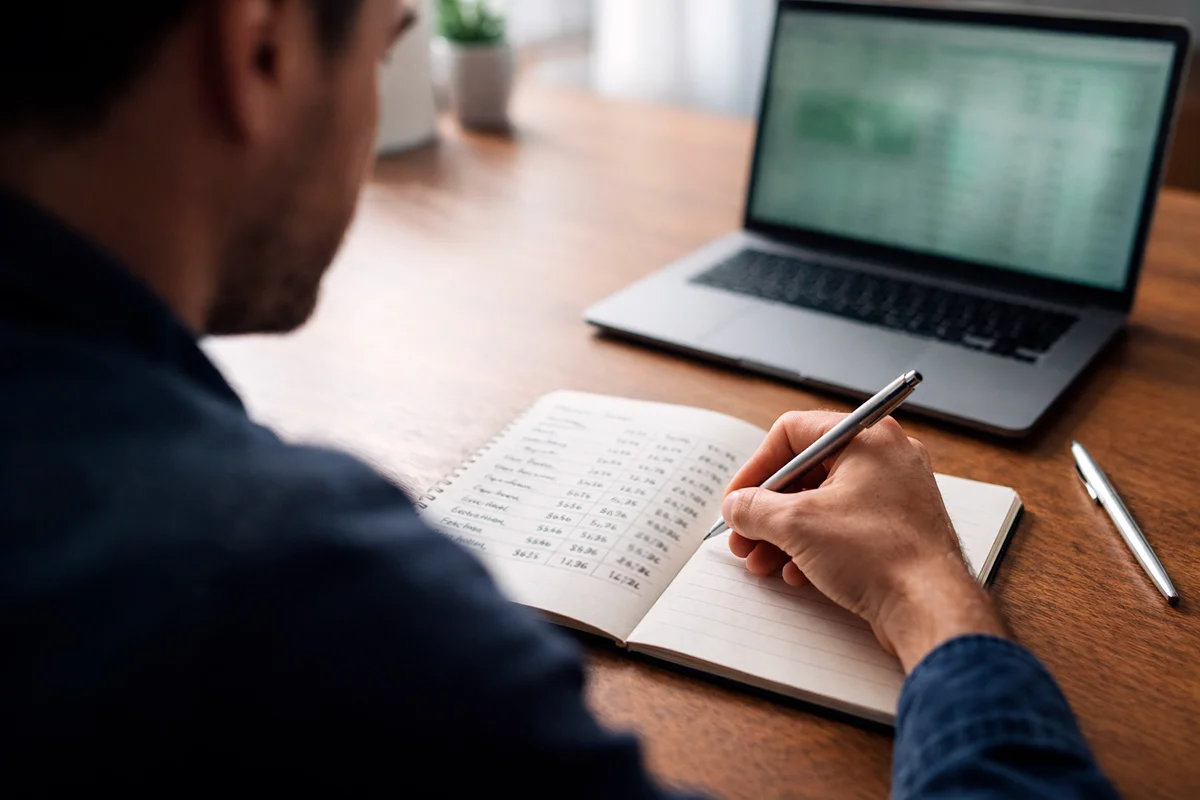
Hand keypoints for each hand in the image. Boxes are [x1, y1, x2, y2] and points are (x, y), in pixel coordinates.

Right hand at [721, 411, 1006, 671]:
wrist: (931, 608)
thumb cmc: (880, 555)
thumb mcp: (797, 525)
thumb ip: (755, 508)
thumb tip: (737, 506)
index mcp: (866, 438)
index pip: (793, 433)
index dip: (757, 467)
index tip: (738, 499)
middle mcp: (885, 459)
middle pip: (806, 473)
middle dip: (767, 510)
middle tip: (743, 536)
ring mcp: (895, 496)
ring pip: (823, 505)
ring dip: (785, 533)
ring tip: (761, 563)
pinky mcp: (898, 531)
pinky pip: (845, 528)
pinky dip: (815, 547)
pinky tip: (796, 574)